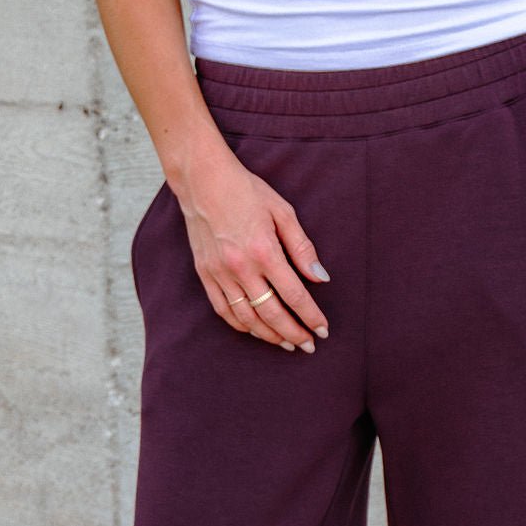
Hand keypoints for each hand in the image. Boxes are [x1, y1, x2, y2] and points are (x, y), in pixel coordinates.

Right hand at [173, 141, 331, 351]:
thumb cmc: (247, 191)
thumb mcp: (283, 212)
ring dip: (269, 336)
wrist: (203, 180)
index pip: (294, 295)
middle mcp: (241, 267)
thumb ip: (302, 248)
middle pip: (272, 314)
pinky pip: (224, 310)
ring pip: (247, 319)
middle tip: (308, 346)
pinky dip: (242, 325)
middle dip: (293, 334)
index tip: (322, 330)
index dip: (311, 317)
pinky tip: (256, 330)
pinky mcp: (205, 275)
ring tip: (286, 343)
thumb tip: (321, 278)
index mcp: (264, 251)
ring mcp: (220, 273)